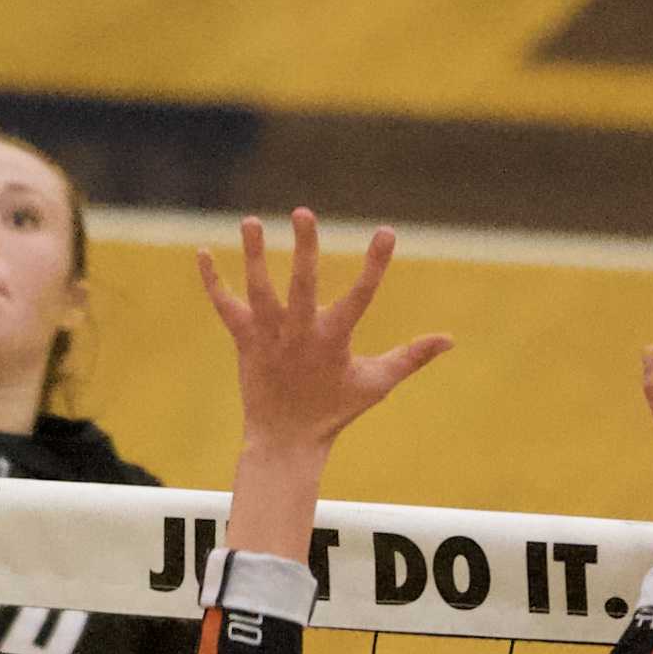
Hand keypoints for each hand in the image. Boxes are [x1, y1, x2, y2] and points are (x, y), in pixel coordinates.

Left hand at [195, 209, 450, 560]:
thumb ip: (412, 356)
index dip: (375, 264)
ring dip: (253, 256)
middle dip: (304, 249)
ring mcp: (269, 337)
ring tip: (249, 221)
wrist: (286, 441)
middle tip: (303, 212)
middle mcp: (300, 334)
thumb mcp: (377, 383)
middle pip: (302, 285)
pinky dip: (212, 282)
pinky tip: (202, 252)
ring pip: (258, 290)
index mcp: (334, 340)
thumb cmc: (335, 411)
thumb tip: (450, 339)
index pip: (361, 295)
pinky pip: (225, 307)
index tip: (386, 231)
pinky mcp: (244, 342)